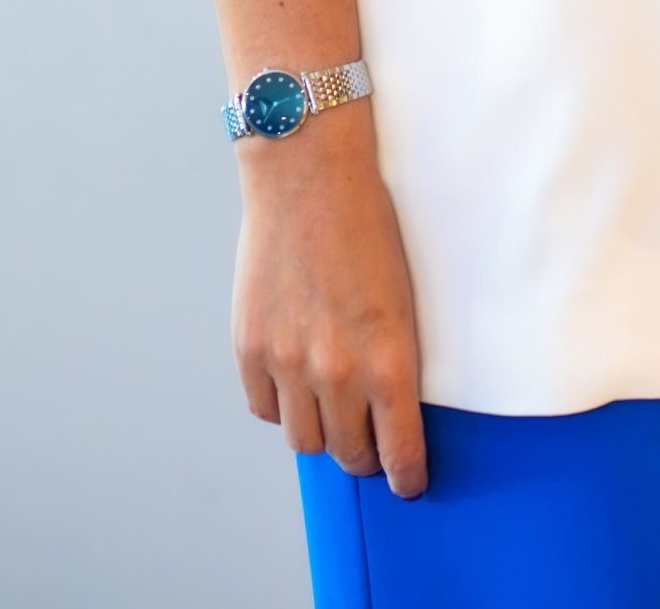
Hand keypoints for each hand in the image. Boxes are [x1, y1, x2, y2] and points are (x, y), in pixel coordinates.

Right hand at [232, 105, 428, 497]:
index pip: (399, 451)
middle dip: (364, 455)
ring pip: (304, 439)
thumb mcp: (403, 295)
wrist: (310, 175)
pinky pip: (265, 408)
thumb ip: (393, 357)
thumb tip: (389, 410)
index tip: (408, 483)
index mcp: (390, 358)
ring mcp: (289, 363)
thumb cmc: (369, 227)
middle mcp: (339, 371)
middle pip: (349, 454)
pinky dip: (280, 403)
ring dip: (320, 431)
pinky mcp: (250, 348)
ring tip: (331, 409)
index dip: (406, 476)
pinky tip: (294, 380)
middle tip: (370, 442)